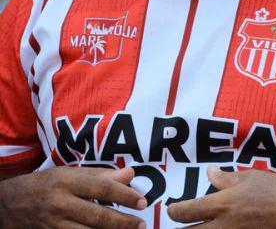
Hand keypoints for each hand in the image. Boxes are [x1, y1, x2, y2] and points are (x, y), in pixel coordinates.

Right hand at [0, 165, 147, 227]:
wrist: (8, 204)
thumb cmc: (46, 185)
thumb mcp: (69, 173)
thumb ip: (101, 175)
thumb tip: (130, 174)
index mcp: (67, 181)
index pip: (102, 187)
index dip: (125, 195)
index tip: (142, 202)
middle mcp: (60, 203)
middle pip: (97, 216)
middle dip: (123, 222)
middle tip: (141, 224)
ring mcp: (54, 224)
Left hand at [167, 166, 275, 227]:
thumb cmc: (275, 190)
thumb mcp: (249, 177)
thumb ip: (224, 178)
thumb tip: (209, 173)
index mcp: (222, 204)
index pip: (184, 213)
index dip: (173, 211)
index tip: (173, 209)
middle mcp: (222, 225)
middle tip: (182, 223)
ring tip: (198, 225)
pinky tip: (218, 228)